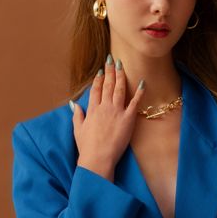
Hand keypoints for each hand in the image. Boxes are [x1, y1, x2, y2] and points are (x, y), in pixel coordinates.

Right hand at [71, 54, 144, 177]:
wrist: (98, 158)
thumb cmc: (87, 147)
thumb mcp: (78, 129)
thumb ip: (77, 115)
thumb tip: (74, 104)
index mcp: (92, 110)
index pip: (95, 90)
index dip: (98, 79)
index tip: (101, 70)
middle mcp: (104, 107)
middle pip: (107, 85)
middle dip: (109, 71)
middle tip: (112, 59)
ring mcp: (116, 112)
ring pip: (119, 89)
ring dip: (121, 76)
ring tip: (122, 64)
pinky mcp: (128, 119)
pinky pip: (134, 103)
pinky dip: (139, 92)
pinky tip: (142, 83)